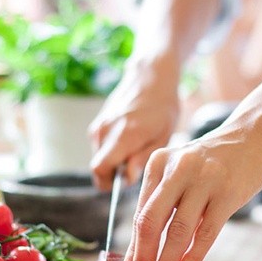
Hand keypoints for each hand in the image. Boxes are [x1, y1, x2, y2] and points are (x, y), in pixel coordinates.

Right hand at [88, 61, 180, 190]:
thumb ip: (142, 159)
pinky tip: (129, 139)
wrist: (151, 77)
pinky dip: (112, 149)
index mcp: (123, 135)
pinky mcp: (98, 123)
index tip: (125, 182)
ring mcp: (99, 125)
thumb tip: (127, 178)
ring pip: (100, 157)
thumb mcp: (163, 136)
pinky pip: (101, 146)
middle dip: (114, 173)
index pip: (100, 169)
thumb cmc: (162, 108)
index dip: (109, 182)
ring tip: (136, 147)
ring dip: (114, 160)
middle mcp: (105, 130)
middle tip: (136, 164)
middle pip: (98, 167)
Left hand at [119, 128, 261, 260]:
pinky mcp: (227, 193)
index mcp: (158, 164)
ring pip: (178, 232)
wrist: (254, 135)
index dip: (133, 249)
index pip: (140, 214)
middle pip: (151, 223)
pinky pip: (205, 233)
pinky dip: (191, 258)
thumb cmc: (214, 161)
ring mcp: (203, 180)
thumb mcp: (181, 170)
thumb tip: (145, 251)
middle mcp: (177, 170)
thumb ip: (163, 201)